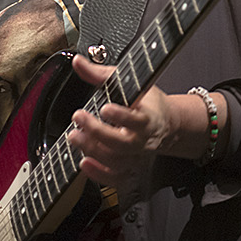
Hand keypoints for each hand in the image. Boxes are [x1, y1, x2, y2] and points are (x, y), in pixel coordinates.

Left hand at [66, 55, 182, 185]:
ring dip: (93, 151)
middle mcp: (142, 140)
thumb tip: (78, 62)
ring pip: (116, 161)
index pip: (137, 120)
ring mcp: (135, 156)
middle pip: (122, 143)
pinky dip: (100, 175)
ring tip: (74, 136)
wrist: (166, 125)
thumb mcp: (129, 83)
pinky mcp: (129, 168)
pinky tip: (84, 164)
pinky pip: (116, 178)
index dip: (121, 116)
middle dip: (98, 132)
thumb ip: (101, 74)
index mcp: (147, 118)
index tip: (105, 108)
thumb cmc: (147, 103)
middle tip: (79, 117)